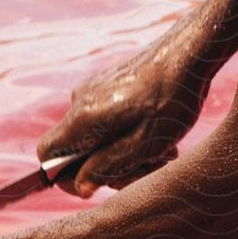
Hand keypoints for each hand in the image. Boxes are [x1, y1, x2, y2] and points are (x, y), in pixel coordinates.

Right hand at [39, 32, 211, 197]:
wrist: (189, 52)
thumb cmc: (173, 98)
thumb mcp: (146, 144)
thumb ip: (109, 167)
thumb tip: (82, 187)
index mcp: (84, 117)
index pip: (48, 156)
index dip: (67, 178)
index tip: (102, 184)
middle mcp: (80, 101)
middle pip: (77, 151)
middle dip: (109, 168)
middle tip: (148, 167)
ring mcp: (93, 91)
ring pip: (97, 137)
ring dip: (126, 152)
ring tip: (163, 150)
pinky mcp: (108, 85)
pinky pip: (108, 120)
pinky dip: (130, 133)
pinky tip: (160, 132)